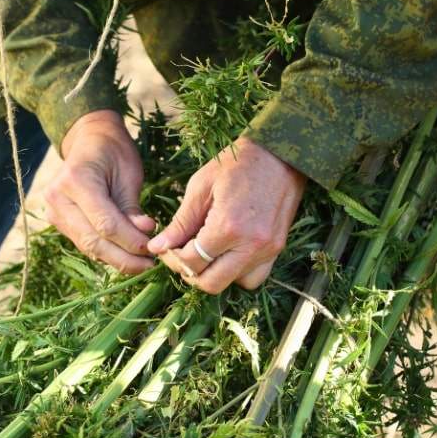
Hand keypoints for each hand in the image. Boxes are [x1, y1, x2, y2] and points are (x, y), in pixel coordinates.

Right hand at [44, 110, 154, 273]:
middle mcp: (57, 199)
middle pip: (93, 241)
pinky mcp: (57, 221)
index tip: (153, 250)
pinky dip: (106, 252)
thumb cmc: (113, 152)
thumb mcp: (129, 175)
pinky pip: (84, 243)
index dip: (130, 241)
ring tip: (141, 264)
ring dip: (116, 259)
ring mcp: (53, 212)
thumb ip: (132, 209)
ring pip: (87, 247)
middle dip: (123, 258)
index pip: (105, 224)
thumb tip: (145, 238)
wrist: (88, 140)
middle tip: (149, 265)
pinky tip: (126, 256)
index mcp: (76, 180)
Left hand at [148, 136, 306, 293]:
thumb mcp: (200, 187)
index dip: (172, 259)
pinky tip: (228, 252)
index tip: (166, 248)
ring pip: (234, 284)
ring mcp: (268, 250)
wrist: (279, 153)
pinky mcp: (278, 249)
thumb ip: (180, 222)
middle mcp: (251, 245)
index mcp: (228, 227)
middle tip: (182, 254)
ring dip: (215, 274)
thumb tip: (157, 247)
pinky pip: (254, 277)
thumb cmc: (236, 164)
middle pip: (211, 283)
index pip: (191, 262)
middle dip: (190, 273)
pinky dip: (237, 272)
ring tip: (206, 252)